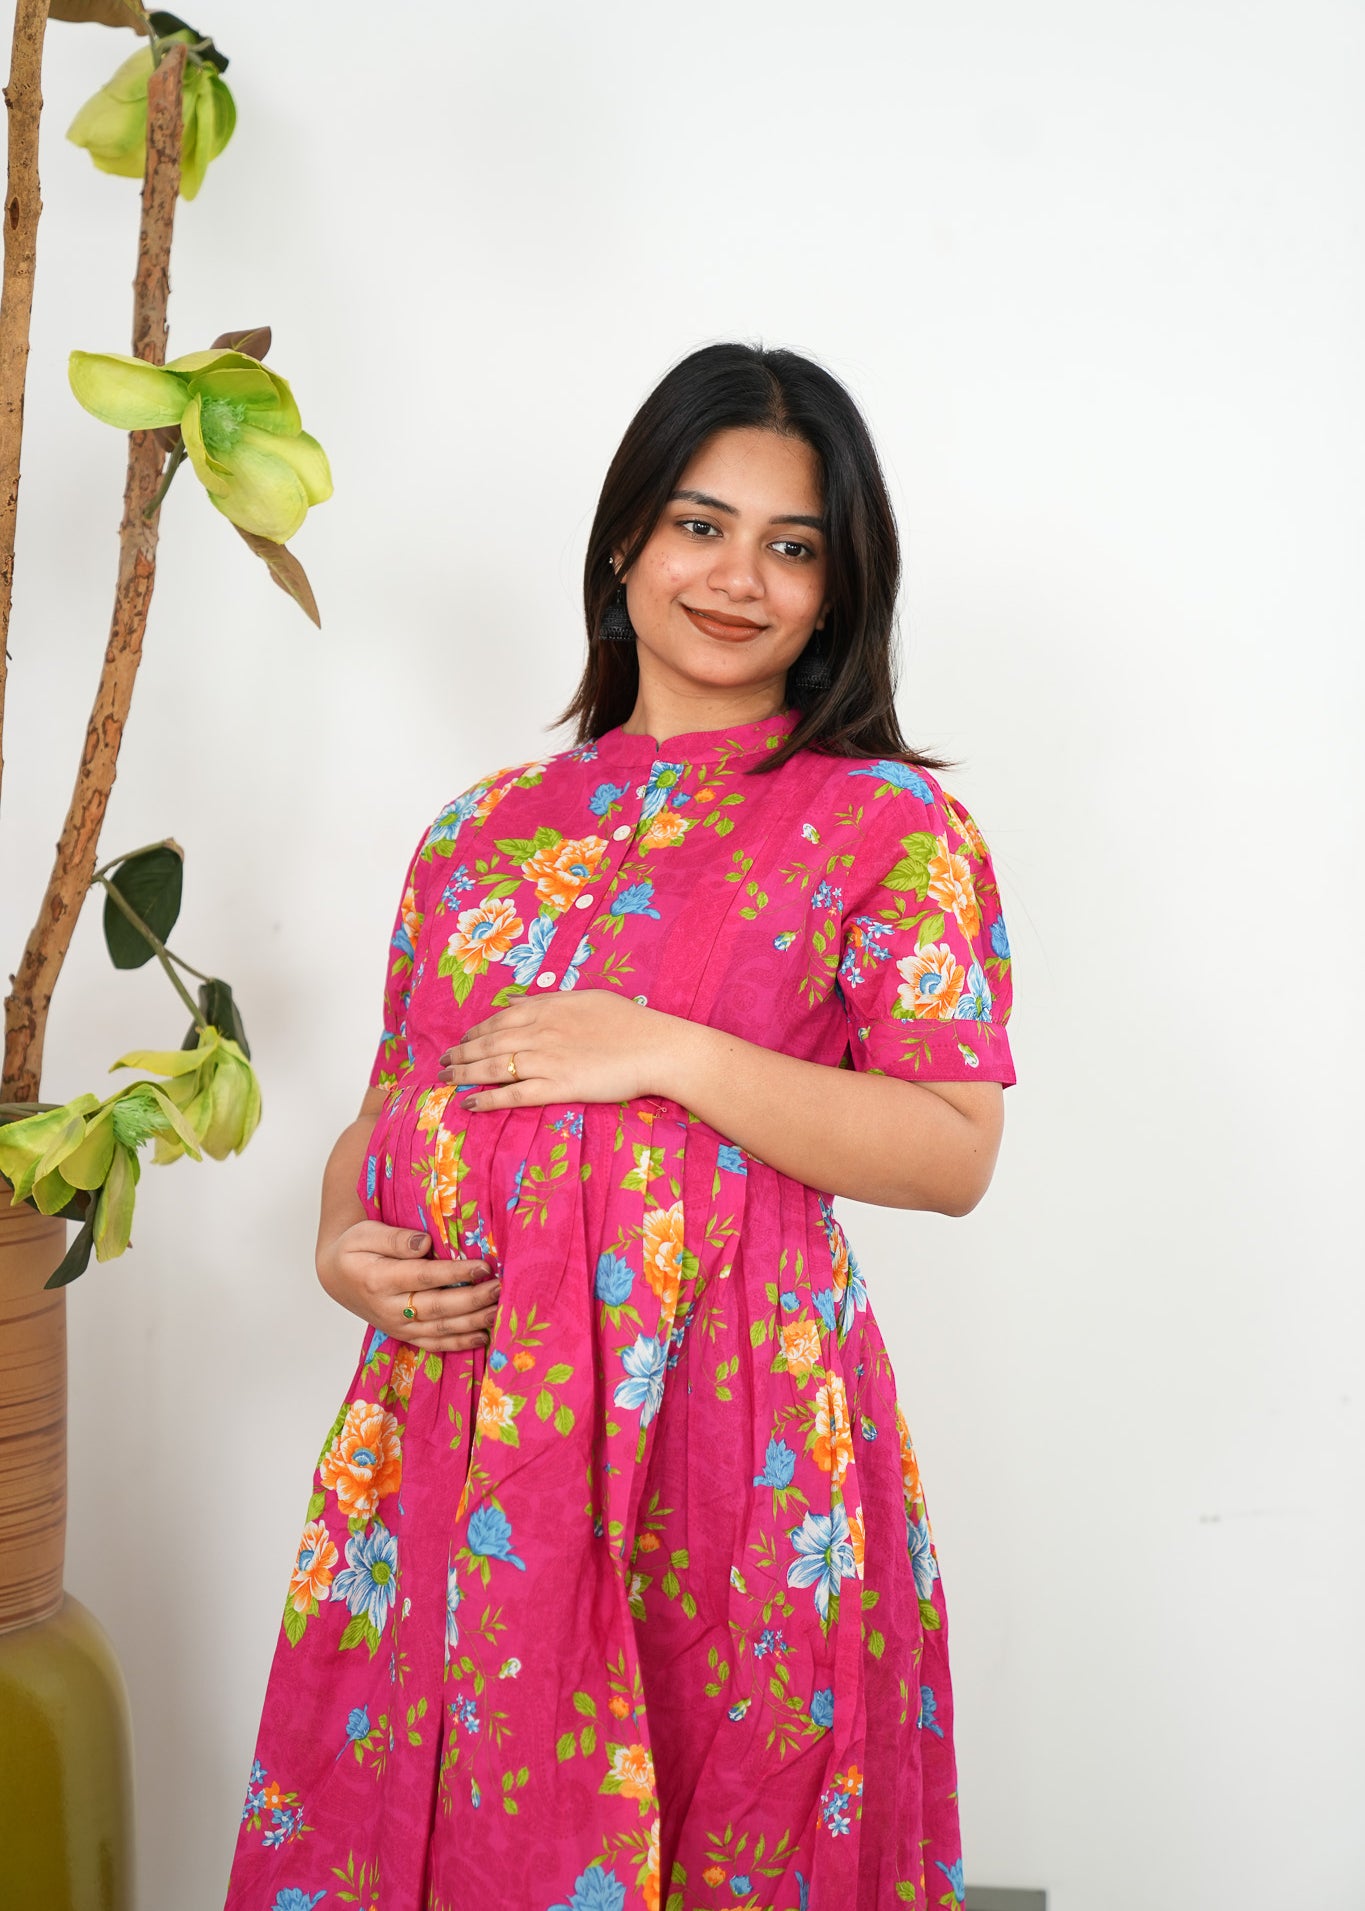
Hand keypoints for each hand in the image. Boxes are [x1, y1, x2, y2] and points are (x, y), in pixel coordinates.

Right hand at [316, 1221, 499, 1354]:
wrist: (336, 1277)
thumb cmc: (353, 1249)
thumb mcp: (365, 1234)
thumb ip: (395, 1238)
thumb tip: (425, 1242)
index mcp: (379, 1279)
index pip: (424, 1277)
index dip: (455, 1272)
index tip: (483, 1266)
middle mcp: (389, 1308)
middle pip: (437, 1307)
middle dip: (472, 1299)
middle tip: (500, 1287)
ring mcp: (397, 1326)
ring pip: (440, 1329)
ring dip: (472, 1322)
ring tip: (499, 1311)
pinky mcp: (405, 1335)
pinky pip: (434, 1344)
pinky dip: (459, 1343)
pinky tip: (483, 1337)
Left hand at [439, 992, 684, 1110]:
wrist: (656, 1047)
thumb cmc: (628, 1022)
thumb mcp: (585, 998)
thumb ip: (547, 1000)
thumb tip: (516, 1003)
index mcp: (547, 1009)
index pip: (499, 1020)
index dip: (475, 1032)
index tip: (461, 1041)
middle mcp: (540, 1032)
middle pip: (488, 1044)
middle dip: (460, 1054)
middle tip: (442, 1064)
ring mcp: (546, 1060)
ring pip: (493, 1067)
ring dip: (464, 1074)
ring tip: (445, 1081)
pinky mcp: (557, 1087)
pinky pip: (513, 1095)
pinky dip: (487, 1099)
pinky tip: (469, 1103)